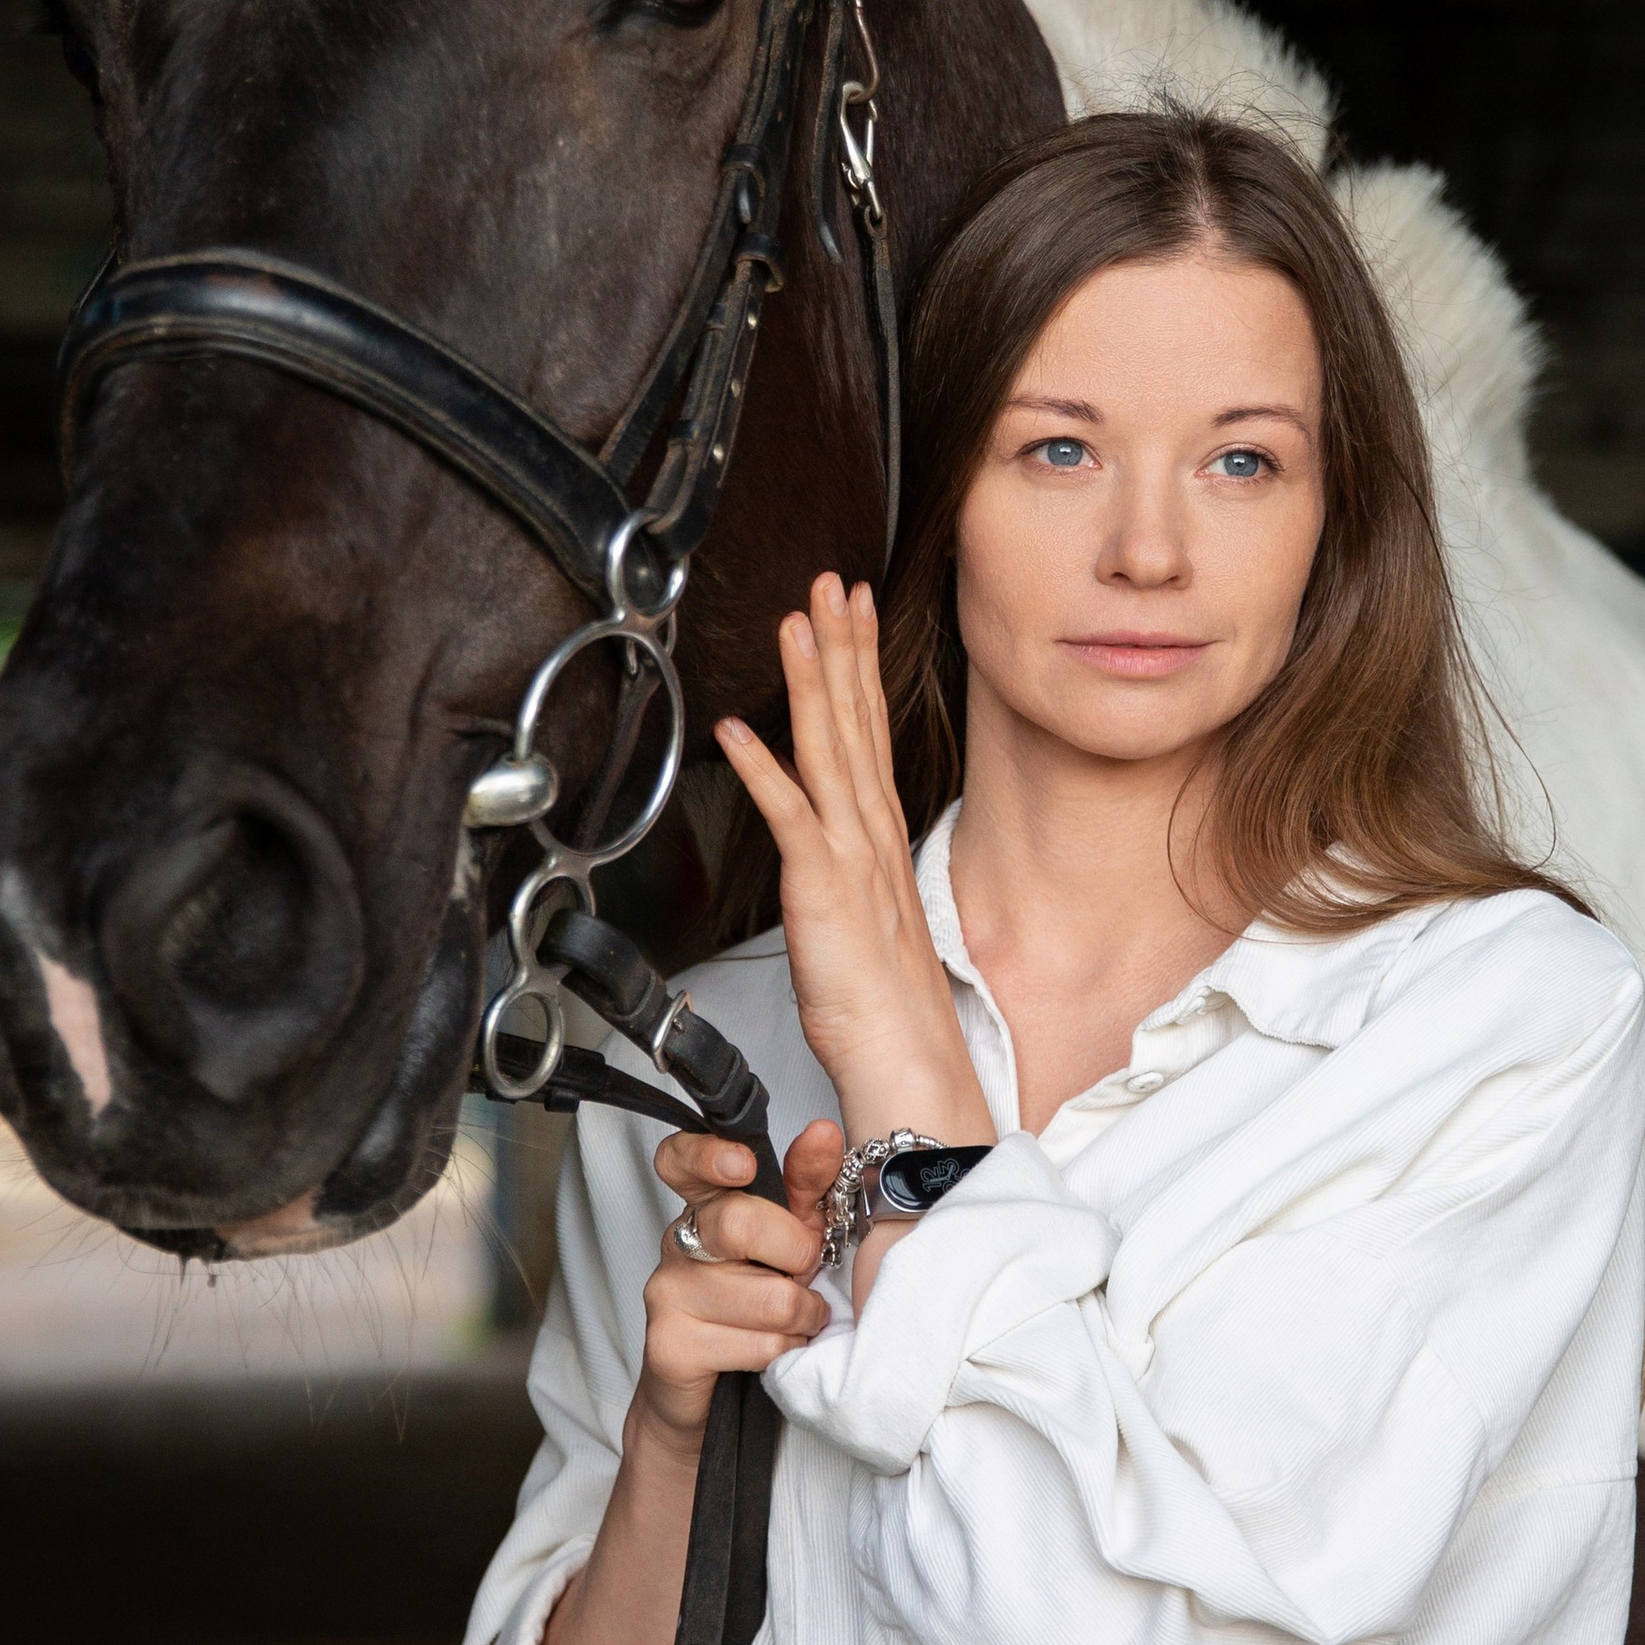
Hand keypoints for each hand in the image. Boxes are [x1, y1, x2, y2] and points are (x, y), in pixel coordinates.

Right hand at [633, 1117, 843, 1450]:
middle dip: (795, 1253)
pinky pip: (758, 1344)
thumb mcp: (789, 1238)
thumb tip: (824, 1133)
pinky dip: (784, 1350)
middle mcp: (677, 1243)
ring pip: (767, 1296)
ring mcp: (667, 1295)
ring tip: (797, 1320)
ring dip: (802, 1315)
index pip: (679, 1159)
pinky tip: (775, 1350)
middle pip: (738, 1223)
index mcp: (704, 1206)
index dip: (707, 1155)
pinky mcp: (671, 1347)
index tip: (742, 1166)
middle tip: (804, 1271)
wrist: (706, 1398)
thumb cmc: (755, 1305)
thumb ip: (806, 1186)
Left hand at [714, 575, 992, 1151]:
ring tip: (800, 620)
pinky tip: (736, 730)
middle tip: (833, 582)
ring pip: (829, 749)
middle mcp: (871, 836)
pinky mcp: (825, 889)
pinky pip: (790, 817)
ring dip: (814, 680)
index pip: (869, 733)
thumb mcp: (863, 924)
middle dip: (845, 646)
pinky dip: (762, 769)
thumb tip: (832, 849)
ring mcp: (851, 858)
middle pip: (856, 722)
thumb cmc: (884, 1010)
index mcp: (880, 840)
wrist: (908, 1062)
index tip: (851, 613)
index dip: (858, 667)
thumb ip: (847, 875)